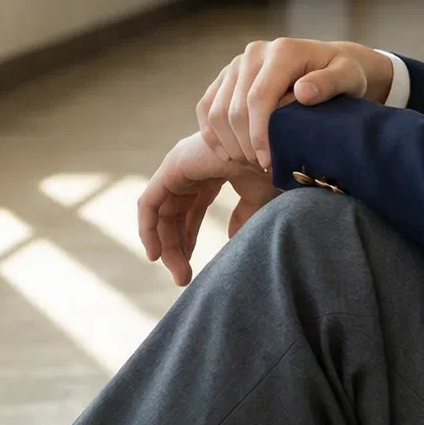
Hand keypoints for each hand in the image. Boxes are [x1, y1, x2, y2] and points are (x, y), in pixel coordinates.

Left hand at [137, 131, 281, 287]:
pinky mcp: (172, 167)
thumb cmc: (274, 165)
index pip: (190, 208)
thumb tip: (233, 238)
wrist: (275, 145)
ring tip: (178, 274)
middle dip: (176, 247)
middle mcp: (192, 166)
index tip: (190, 268)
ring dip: (165, 244)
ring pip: (160, 212)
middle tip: (184, 278)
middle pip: (173, 213)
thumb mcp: (260, 196)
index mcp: (212, 168)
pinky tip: (156, 254)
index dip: (187, 238)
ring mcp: (180, 164)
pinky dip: (148, 229)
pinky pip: (149, 204)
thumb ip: (245, 216)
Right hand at [197, 37, 394, 175]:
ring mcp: (235, 64)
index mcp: (282, 52)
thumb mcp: (348, 77)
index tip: (268, 161)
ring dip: (229, 143)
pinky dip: (212, 134)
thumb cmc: (342, 74)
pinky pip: (206, 107)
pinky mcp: (225, 77)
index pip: (258, 97)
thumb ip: (330, 83)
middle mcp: (253, 53)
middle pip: (234, 108)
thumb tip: (302, 93)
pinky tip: (227, 155)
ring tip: (249, 164)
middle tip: (261, 168)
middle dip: (244, 144)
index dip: (259, 134)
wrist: (329, 64)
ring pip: (216, 111)